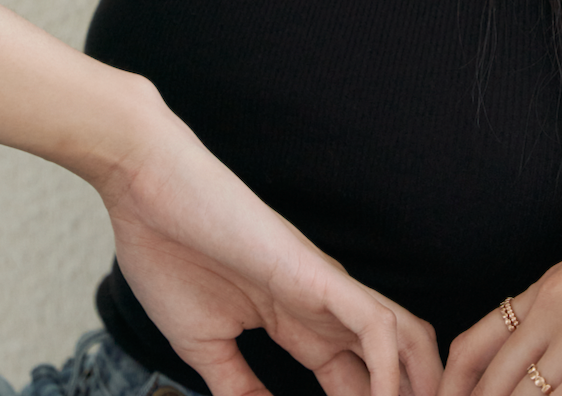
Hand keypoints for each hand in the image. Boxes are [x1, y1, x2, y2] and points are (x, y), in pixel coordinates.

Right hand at [95, 101, 441, 395]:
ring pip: (404, 338)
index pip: (353, 381)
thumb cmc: (165, 251)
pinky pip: (375, 324)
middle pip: (394, 362)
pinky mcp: (315, 273)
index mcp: (295, 322)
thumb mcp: (202, 342)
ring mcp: (322, 287)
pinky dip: (390, 369)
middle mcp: (320, 306)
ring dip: (416, 387)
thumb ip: (236, 385)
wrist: (145, 187)